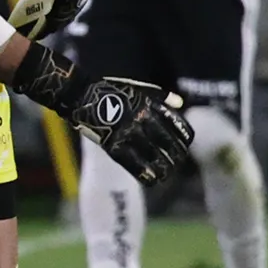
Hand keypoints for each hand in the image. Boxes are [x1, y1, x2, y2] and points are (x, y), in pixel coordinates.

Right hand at [70, 76, 193, 184]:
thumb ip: (160, 96)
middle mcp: (140, 120)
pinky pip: (132, 163)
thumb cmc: (111, 89)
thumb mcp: (137, 86)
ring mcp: (126, 133)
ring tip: (165, 174)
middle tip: (176, 163)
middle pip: (166, 143)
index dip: (184, 138)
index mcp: (148, 105)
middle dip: (175, 155)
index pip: (175, 124)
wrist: (81, 94)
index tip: (186, 145)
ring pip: (152, 155)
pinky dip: (144, 174)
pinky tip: (151, 181)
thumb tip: (181, 103)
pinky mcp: (112, 144)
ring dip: (162, 168)